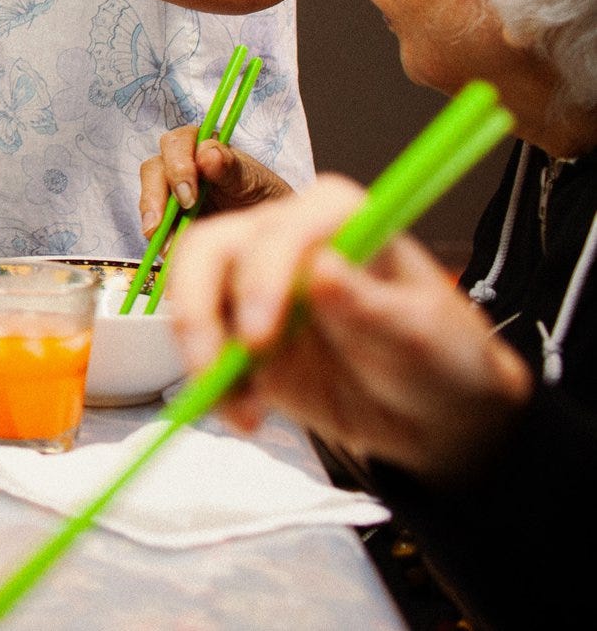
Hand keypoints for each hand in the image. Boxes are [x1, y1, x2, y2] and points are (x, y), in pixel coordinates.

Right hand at [138, 126, 291, 235]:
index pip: (176, 144)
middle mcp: (180, 166)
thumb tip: (206, 153)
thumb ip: (230, 167)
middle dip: (155, 196)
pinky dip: (160, 240)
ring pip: (148, 198)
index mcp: (200, 147)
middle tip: (163, 222)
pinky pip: (155, 227)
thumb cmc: (265, 197)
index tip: (189, 196)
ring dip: (153, 222)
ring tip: (166, 245)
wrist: (271, 232)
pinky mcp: (169, 219)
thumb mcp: (254, 181)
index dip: (177, 167)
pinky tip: (169, 252)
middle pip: (153, 170)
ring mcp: (171, 193)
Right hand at [168, 176, 532, 485]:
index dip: (259, 279)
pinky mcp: (240, 329)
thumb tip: (320, 269)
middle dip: (198, 309)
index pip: (277, 232)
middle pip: (208, 249)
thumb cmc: (441, 355)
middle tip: (212, 371)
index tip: (260, 339)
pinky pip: (201, 347)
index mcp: (333, 217)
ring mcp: (254, 282)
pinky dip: (210, 382)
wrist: (433, 411)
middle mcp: (282, 238)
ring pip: (190, 294)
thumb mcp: (419, 334)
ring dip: (199, 353)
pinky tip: (246, 415)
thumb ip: (369, 305)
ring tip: (242, 412)